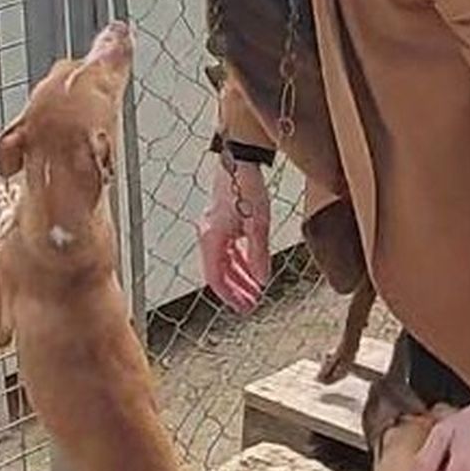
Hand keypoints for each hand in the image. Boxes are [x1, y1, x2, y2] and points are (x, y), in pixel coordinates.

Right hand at [198, 156, 270, 311]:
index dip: (229, 296)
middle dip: (236, 291)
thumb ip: (258, 254)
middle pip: (219, 273)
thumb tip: (261, 280)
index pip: (216, 277)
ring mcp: (213, 231)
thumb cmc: (247, 189)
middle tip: (251, 306)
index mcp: (212, 239)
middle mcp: (208, 237)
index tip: (244, 308)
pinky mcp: (221, 225)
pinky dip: (239, 263)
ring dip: (239, 279)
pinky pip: (228, 251)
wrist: (240, 163)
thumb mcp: (258, 224)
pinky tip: (252, 271)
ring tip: (254, 292)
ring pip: (224, 263)